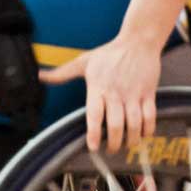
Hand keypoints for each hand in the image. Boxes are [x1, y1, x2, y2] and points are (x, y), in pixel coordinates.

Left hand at [40, 36, 160, 152]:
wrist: (138, 40)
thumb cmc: (110, 52)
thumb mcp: (84, 61)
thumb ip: (62, 73)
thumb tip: (39, 76)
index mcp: (98, 87)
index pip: (94, 115)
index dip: (93, 134)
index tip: (93, 147)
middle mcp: (116, 93)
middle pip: (115, 125)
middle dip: (113, 143)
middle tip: (110, 149)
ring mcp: (134, 94)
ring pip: (134, 124)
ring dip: (131, 139)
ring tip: (126, 144)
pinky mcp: (149, 93)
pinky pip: (150, 116)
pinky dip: (148, 129)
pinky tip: (143, 133)